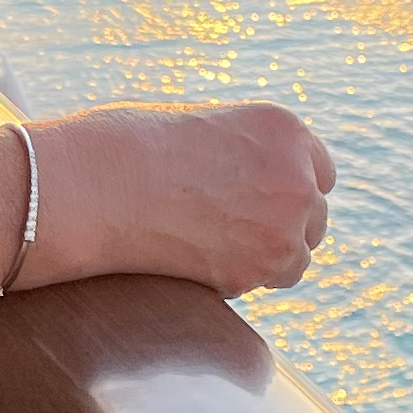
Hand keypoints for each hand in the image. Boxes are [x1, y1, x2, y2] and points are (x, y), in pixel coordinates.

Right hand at [35, 103, 335, 295]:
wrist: (94, 184)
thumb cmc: (129, 148)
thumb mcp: (204, 129)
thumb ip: (244, 155)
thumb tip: (257, 191)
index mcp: (285, 130)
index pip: (318, 172)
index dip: (289, 191)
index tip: (264, 205)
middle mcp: (297, 177)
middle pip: (314, 218)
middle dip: (282, 227)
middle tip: (234, 232)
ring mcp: (282, 226)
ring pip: (296, 258)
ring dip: (264, 258)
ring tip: (209, 245)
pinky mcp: (256, 269)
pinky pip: (263, 283)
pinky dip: (239, 279)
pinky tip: (195, 258)